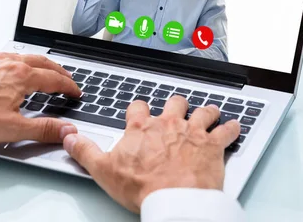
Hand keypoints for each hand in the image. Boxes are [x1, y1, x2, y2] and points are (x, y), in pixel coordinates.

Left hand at [0, 53, 81, 142]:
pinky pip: (6, 57)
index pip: (55, 79)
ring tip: (45, 71)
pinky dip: (20, 62)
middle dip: (59, 70)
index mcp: (22, 76)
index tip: (76, 92)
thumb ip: (43, 129)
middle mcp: (9, 63)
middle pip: (43, 62)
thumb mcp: (12, 129)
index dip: (69, 87)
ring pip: (24, 56)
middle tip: (67, 78)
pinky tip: (13, 70)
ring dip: (40, 63)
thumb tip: (66, 130)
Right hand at [63, 97, 239, 212]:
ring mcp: (192, 131)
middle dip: (175, 105)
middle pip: (173, 103)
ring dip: (206, 111)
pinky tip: (234, 126)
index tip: (140, 112)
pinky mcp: (213, 145)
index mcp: (142, 128)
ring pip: (202, 111)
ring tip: (208, 112)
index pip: (138, 107)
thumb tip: (68, 138)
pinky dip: (232, 127)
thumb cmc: (143, 186)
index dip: (139, 109)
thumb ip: (84, 151)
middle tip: (176, 109)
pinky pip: (227, 130)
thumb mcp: (103, 170)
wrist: (174, 199)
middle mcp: (168, 124)